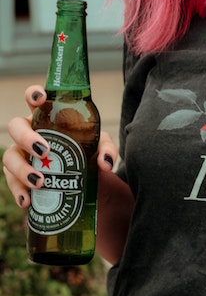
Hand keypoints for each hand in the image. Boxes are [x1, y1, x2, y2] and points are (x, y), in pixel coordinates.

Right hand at [2, 85, 116, 209]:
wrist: (84, 181)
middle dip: (26, 137)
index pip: (34, 100)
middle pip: (16, 127)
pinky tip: (26, 201)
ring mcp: (21, 155)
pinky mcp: (19, 177)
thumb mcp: (100, 146)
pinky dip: (18, 192)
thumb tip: (104, 163)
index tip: (39, 99)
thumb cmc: (87, 152)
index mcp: (47, 118)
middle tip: (45, 150)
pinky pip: (12, 183)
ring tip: (40, 182)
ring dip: (22, 169)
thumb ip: (106, 149)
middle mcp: (30, 133)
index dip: (33, 95)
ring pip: (9, 157)